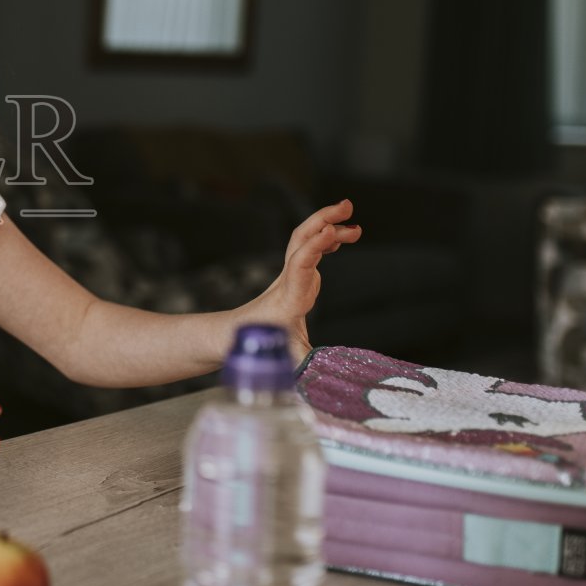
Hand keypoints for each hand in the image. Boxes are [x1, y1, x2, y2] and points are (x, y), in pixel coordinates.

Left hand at [247, 199, 361, 363]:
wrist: (230, 337)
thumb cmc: (255, 348)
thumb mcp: (284, 360)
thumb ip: (305, 366)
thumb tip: (323, 379)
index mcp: (288, 297)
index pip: (301, 261)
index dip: (317, 245)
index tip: (333, 231)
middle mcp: (288, 281)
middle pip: (301, 239)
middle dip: (323, 218)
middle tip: (347, 206)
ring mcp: (290, 277)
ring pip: (305, 242)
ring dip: (327, 226)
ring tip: (355, 224)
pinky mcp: (294, 279)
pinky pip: (309, 252)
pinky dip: (325, 241)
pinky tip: (340, 239)